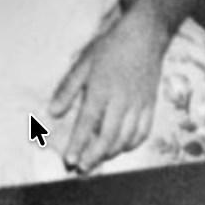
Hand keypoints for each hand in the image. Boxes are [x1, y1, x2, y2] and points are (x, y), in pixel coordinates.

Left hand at [49, 2, 169, 172]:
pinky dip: (131, 144)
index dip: (78, 144)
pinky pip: (143, 132)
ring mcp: (139, 104)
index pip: (88, 123)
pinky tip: (120, 148)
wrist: (144, 36)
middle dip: (94, 156)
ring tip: (96, 160)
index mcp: (101, 89)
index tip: (70, 160)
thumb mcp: (82, 62)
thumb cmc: (108, 47)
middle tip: (82, 169)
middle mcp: (122, 101)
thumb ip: (68, 89)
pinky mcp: (151, 105)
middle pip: (108, 137)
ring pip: (126, 138)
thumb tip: (52, 112)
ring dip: (111, 153)